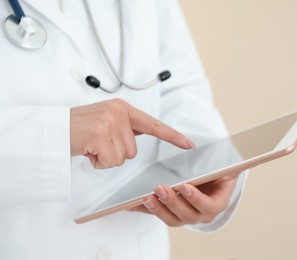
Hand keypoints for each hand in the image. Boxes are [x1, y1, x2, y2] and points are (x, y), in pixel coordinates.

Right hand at [70, 98, 194, 168]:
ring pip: (122, 158)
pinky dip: (97, 162)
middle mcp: (119, 112)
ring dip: (105, 158)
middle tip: (96, 144)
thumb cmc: (77, 129)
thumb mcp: (105, 120)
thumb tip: (138, 139)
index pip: (153, 125)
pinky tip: (87, 150)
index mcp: (123, 109)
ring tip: (90, 146)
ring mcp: (110, 122)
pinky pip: (109, 162)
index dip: (172, 136)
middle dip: (114, 153)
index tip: (189, 144)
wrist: (51, 130)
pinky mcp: (100, 135)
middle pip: (133, 151)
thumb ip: (124, 127)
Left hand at [130, 173, 238, 226]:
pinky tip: (135, 204)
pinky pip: (159, 214)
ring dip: (158, 209)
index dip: (196, 198)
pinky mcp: (172, 214)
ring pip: (172, 219)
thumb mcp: (224, 168)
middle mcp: (201, 214)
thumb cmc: (218, 172)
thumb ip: (221, 168)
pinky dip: (146, 210)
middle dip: (172, 202)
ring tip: (147, 197)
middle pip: (187, 215)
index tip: (185, 186)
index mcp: (217, 203)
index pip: (208, 206)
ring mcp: (186, 216)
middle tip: (161, 188)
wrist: (213, 178)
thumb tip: (218, 163)